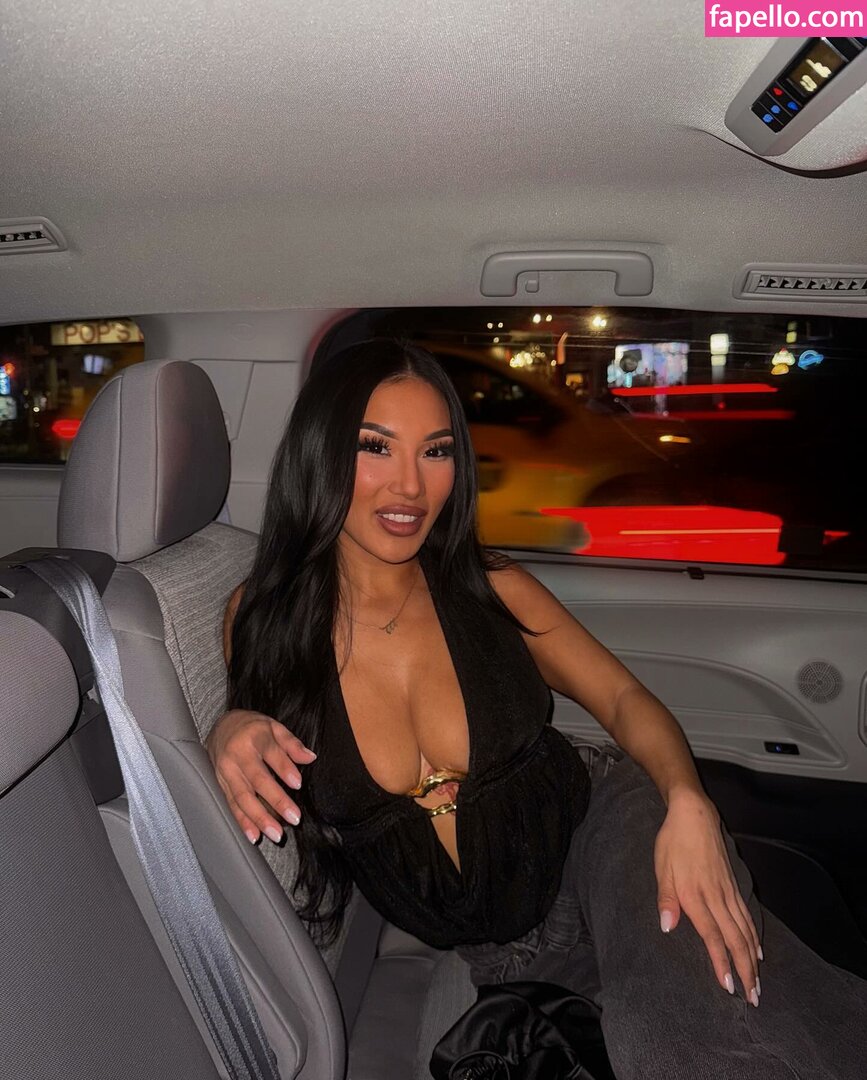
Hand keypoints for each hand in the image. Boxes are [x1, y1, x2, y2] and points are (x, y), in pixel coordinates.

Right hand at [205, 708, 316, 844]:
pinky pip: (231, 805)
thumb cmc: (252, 727)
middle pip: (258, 780)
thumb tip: (310, 758)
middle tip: (294, 818)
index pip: (272, 754)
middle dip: (276, 801)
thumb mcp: (274, 726)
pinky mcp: (220, 784)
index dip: (284, 769)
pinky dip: (242, 822)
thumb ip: (292, 743)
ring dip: (259, 818)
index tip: (298, 784)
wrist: (220, 726)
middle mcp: (238, 755)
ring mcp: (227, 772)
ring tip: (276, 833)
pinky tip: (253, 835)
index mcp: (254, 737)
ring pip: (243, 798)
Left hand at [654, 790, 761, 1005]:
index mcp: (696, 896)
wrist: (694, 814)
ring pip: (745, 930)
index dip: (721, 962)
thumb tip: (667, 927)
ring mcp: (728, 891)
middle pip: (735, 939)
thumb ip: (666, 899)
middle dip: (745, 969)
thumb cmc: (673, 842)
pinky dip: (754, 935)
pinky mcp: (733, 885)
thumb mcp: (662, 867)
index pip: (712, 936)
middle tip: (753, 996)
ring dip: (752, 958)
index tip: (729, 987)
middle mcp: (716, 897)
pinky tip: (757, 949)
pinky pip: (747, 916)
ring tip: (758, 981)